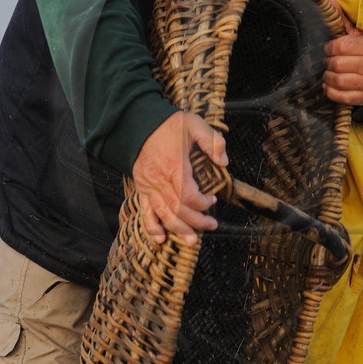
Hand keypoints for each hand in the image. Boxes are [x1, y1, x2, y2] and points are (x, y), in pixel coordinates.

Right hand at [132, 110, 227, 244]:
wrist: (138, 123)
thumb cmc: (168, 125)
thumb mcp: (195, 124)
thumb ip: (213, 142)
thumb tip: (224, 162)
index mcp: (174, 166)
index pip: (188, 195)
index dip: (202, 203)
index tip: (213, 200)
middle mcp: (159, 180)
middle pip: (178, 209)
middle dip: (196, 222)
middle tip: (211, 226)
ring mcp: (148, 186)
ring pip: (163, 214)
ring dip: (178, 230)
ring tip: (191, 241)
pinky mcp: (141, 188)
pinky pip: (145, 211)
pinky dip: (152, 227)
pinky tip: (161, 239)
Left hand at [323, 16, 362, 105]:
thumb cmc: (358, 50)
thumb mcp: (352, 32)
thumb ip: (340, 18)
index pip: (339, 46)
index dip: (329, 48)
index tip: (330, 49)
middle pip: (336, 65)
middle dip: (327, 64)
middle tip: (329, 62)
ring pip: (338, 81)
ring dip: (328, 78)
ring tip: (329, 74)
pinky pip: (342, 97)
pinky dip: (331, 92)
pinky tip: (330, 85)